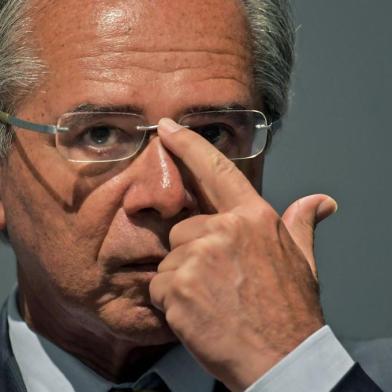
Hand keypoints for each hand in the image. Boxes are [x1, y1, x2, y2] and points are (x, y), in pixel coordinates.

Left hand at [149, 118, 336, 390]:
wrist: (281, 359)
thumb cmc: (290, 311)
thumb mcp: (302, 262)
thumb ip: (301, 225)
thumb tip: (320, 203)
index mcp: (254, 218)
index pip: (216, 169)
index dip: (189, 145)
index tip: (168, 129)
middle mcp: (225, 230)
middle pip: (184, 228)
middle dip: (192, 252)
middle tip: (216, 281)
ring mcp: (199, 256)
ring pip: (170, 259)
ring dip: (182, 280)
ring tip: (210, 301)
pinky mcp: (178, 286)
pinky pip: (159, 286)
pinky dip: (172, 302)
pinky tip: (198, 314)